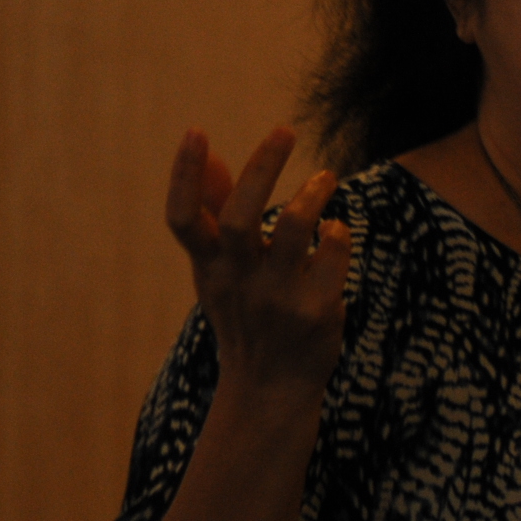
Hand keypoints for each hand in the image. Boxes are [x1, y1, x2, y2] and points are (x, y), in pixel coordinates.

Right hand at [166, 127, 350, 396]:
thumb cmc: (246, 316)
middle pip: (241, 217)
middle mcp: (238, 281)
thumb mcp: (220, 270)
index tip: (197, 131)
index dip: (185, 175)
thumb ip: (216, 213)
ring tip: (326, 177)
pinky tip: (336, 229)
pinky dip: (337, 232)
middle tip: (285, 130)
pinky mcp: (316, 311)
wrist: (270, 390)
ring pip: (295, 229)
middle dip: (263, 167)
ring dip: (313, 194)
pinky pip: (333, 254)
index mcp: (210, 268)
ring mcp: (278, 298)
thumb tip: (212, 156)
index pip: (183, 219)